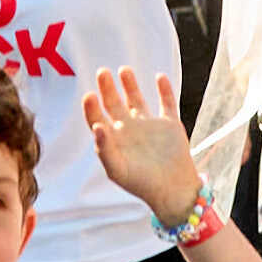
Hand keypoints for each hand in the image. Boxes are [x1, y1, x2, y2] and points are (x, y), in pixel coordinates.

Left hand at [82, 62, 211, 231]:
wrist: (172, 190)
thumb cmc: (141, 183)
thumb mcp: (118, 170)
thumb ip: (105, 149)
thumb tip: (96, 126)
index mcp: (115, 140)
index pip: (98, 118)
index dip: (92, 107)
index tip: (89, 95)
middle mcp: (130, 130)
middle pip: (115, 103)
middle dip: (108, 88)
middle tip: (102, 72)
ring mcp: (150, 126)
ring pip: (137, 99)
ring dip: (131, 85)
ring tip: (124, 70)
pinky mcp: (170, 124)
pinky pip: (167, 102)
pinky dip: (164, 90)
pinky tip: (159, 77)